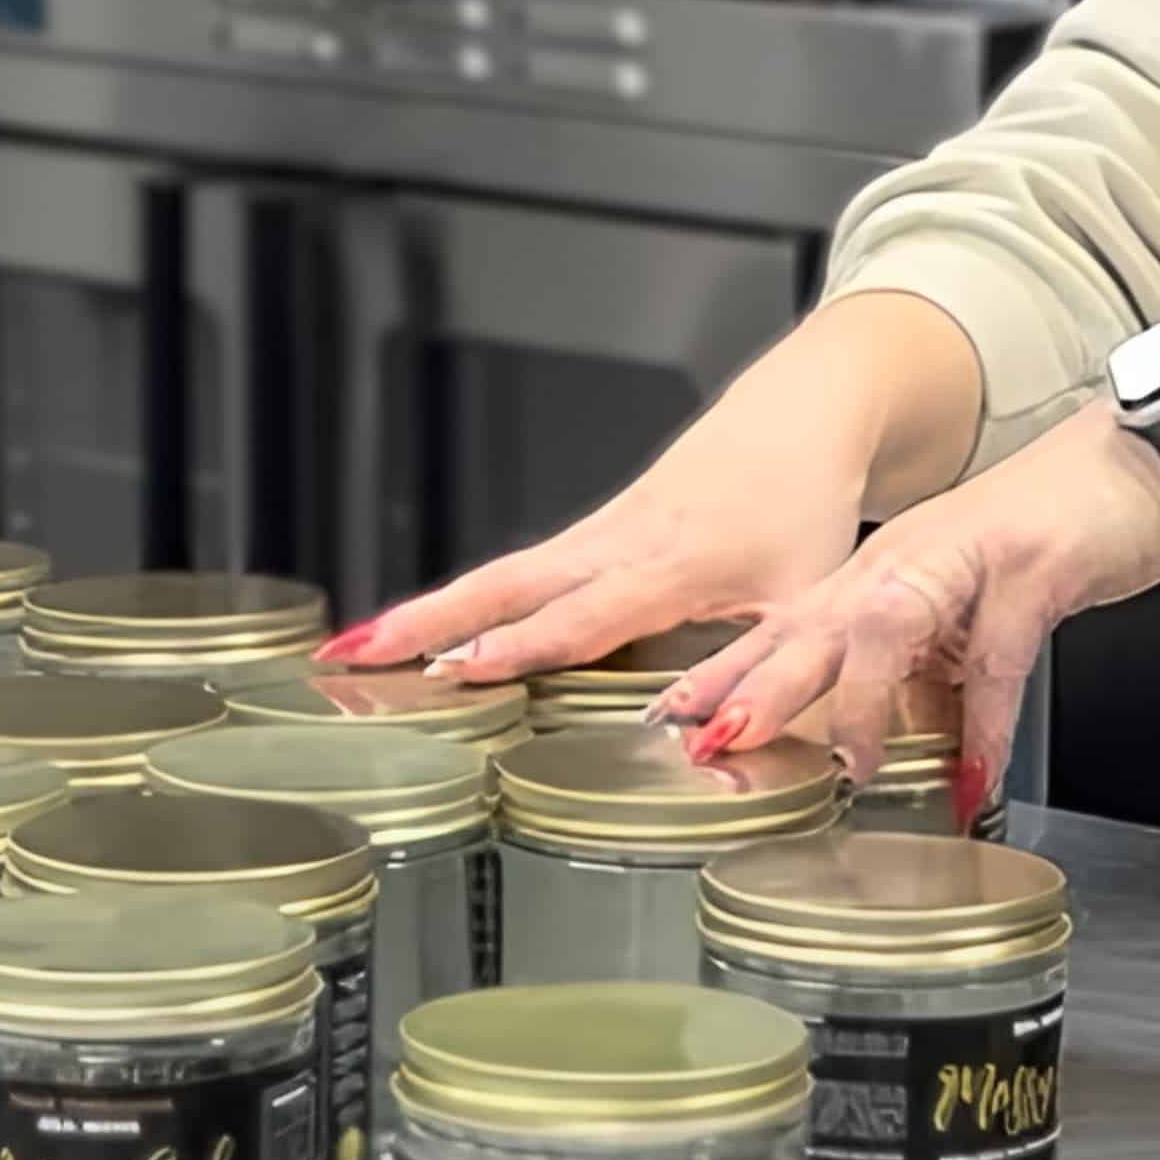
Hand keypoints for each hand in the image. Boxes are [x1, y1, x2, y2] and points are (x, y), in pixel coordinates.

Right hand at [317, 290, 982, 680]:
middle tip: (353, 657)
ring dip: (426, 612)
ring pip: (502, 575)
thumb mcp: (808, 602)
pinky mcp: (600, 527)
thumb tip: (726, 746)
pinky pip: (523, 568)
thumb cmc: (809, 506)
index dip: (520, 648)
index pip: (583, 616)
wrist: (807, 413)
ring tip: (350, 651)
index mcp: (673, 564)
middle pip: (508, 586)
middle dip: (427, 623)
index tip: (455, 674)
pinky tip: (419, 633)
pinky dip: (466, 598)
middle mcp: (623, 542)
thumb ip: (773, 676)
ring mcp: (604, 530)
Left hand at [658, 401, 1159, 805]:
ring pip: (886, 626)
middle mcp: (906, 560)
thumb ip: (923, 672)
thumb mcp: (966, 610)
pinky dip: (986, 724)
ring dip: (861, 700)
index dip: (726, 673)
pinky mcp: (1029, 566)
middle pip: (812, 624)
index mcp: (881, 571)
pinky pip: (998, 656)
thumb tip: (883, 749)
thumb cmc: (1050, 535)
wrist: (1137, 463)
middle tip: (711, 741)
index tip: (669, 720)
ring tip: (849, 772)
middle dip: (755, 685)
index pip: (786, 625)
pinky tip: (978, 776)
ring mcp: (964, 558)